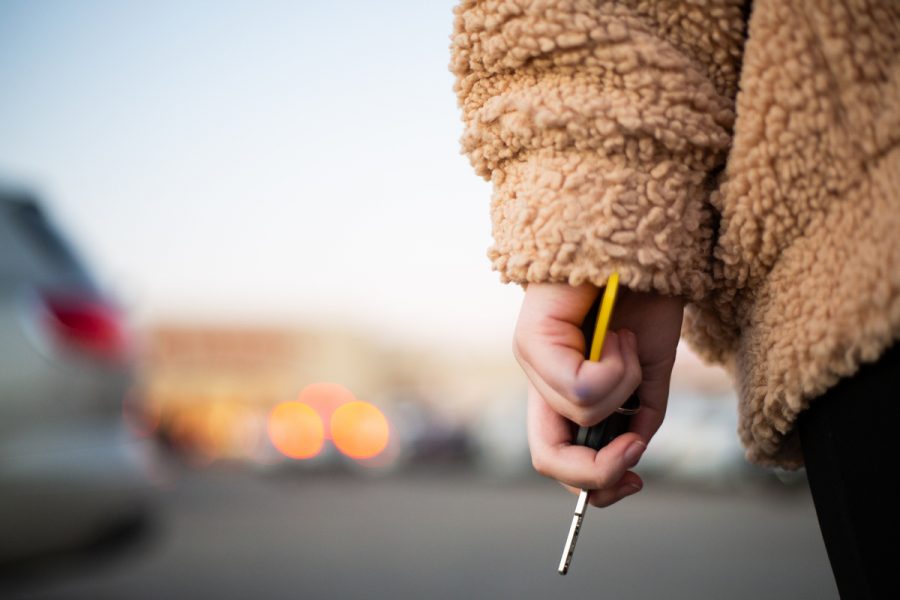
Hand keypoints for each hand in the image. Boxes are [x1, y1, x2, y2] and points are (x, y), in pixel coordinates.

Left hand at [513, 282, 682, 505]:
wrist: (641, 246)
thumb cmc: (643, 302)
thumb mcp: (647, 373)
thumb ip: (636, 417)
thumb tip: (627, 456)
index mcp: (563, 394)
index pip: (557, 461)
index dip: (595, 486)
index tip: (636, 479)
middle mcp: (539, 381)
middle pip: (547, 460)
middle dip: (597, 471)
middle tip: (632, 449)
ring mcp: (530, 359)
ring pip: (578, 415)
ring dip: (623, 386)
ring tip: (624, 342)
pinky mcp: (531, 337)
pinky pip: (578, 387)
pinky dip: (616, 366)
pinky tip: (616, 331)